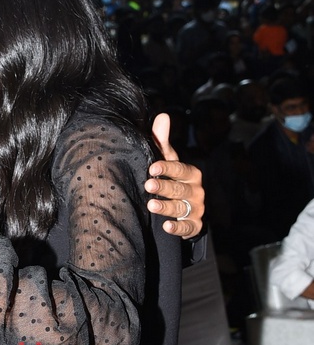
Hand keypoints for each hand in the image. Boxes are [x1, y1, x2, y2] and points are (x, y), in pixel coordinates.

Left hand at [145, 112, 204, 238]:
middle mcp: (196, 190)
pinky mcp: (194, 225)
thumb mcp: (167, 161)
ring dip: (166, 207)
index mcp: (190, 173)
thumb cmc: (172, 179)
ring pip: (181, 208)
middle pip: (180, 188)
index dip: (167, 168)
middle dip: (164, 187)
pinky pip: (188, 228)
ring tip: (151, 205)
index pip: (179, 168)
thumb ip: (162, 141)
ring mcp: (196, 209)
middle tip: (148, 185)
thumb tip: (163, 116)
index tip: (152, 167)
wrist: (184, 210)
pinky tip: (166, 227)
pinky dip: (178, 228)